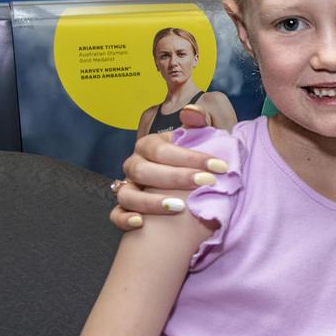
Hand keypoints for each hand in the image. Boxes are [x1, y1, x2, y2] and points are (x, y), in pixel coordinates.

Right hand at [110, 105, 221, 230]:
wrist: (200, 186)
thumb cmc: (203, 159)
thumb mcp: (207, 135)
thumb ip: (201, 119)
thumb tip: (191, 112)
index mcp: (151, 145)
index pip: (162, 150)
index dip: (190, 158)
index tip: (219, 166)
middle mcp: (136, 165)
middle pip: (145, 171)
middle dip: (177, 178)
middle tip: (207, 183)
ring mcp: (129, 187)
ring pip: (127, 194)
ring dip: (151, 202)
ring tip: (179, 207)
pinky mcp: (126, 208)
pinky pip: (116, 215)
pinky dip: (124, 218)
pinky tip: (140, 223)